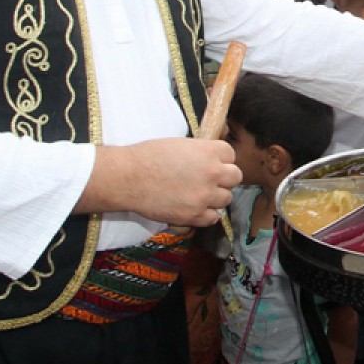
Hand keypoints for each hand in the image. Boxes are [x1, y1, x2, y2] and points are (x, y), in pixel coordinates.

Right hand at [87, 138, 241, 226]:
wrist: (128, 178)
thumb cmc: (148, 157)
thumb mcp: (180, 145)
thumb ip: (200, 152)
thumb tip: (212, 158)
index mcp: (208, 151)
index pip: (230, 155)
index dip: (221, 159)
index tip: (212, 163)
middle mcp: (212, 173)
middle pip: (235, 177)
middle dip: (224, 178)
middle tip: (210, 180)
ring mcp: (205, 195)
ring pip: (226, 198)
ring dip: (216, 197)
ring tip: (199, 194)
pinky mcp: (194, 215)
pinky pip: (213, 218)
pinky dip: (206, 214)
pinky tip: (195, 207)